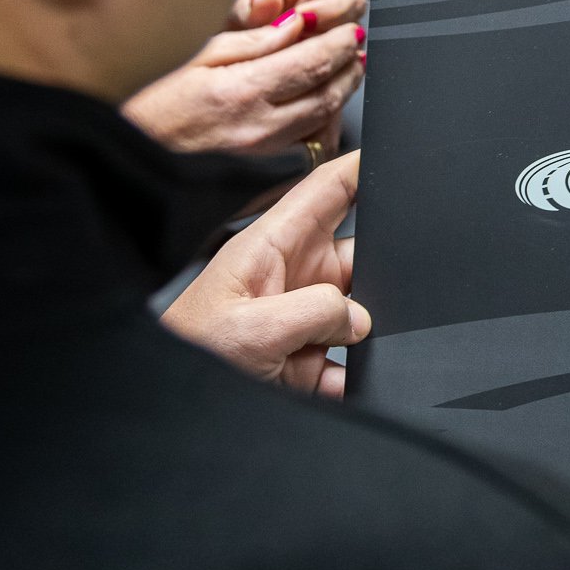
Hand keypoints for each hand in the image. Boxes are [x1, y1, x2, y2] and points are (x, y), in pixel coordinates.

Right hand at [124, 0, 364, 155]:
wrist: (133, 162)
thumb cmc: (155, 106)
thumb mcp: (197, 57)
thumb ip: (252, 41)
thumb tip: (296, 23)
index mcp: (242, 90)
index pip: (312, 61)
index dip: (338, 43)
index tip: (349, 30)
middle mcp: (259, 128)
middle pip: (328, 94)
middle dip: (348, 68)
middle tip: (356, 49)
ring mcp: (265, 158)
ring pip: (324, 123)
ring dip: (342, 95)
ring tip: (346, 73)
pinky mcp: (264, 179)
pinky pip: (309, 150)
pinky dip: (323, 126)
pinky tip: (322, 110)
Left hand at [162, 152, 368, 396]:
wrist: (170, 412)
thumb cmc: (190, 353)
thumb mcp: (251, 327)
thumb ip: (315, 312)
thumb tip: (362, 317)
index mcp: (272, 246)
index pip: (326, 190)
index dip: (362, 167)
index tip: (400, 156)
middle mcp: (292, 275)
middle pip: (359, 254)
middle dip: (382, 270)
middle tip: (383, 292)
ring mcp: (302, 319)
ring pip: (361, 314)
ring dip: (367, 333)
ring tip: (345, 350)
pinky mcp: (306, 360)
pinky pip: (348, 363)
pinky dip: (351, 377)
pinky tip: (332, 384)